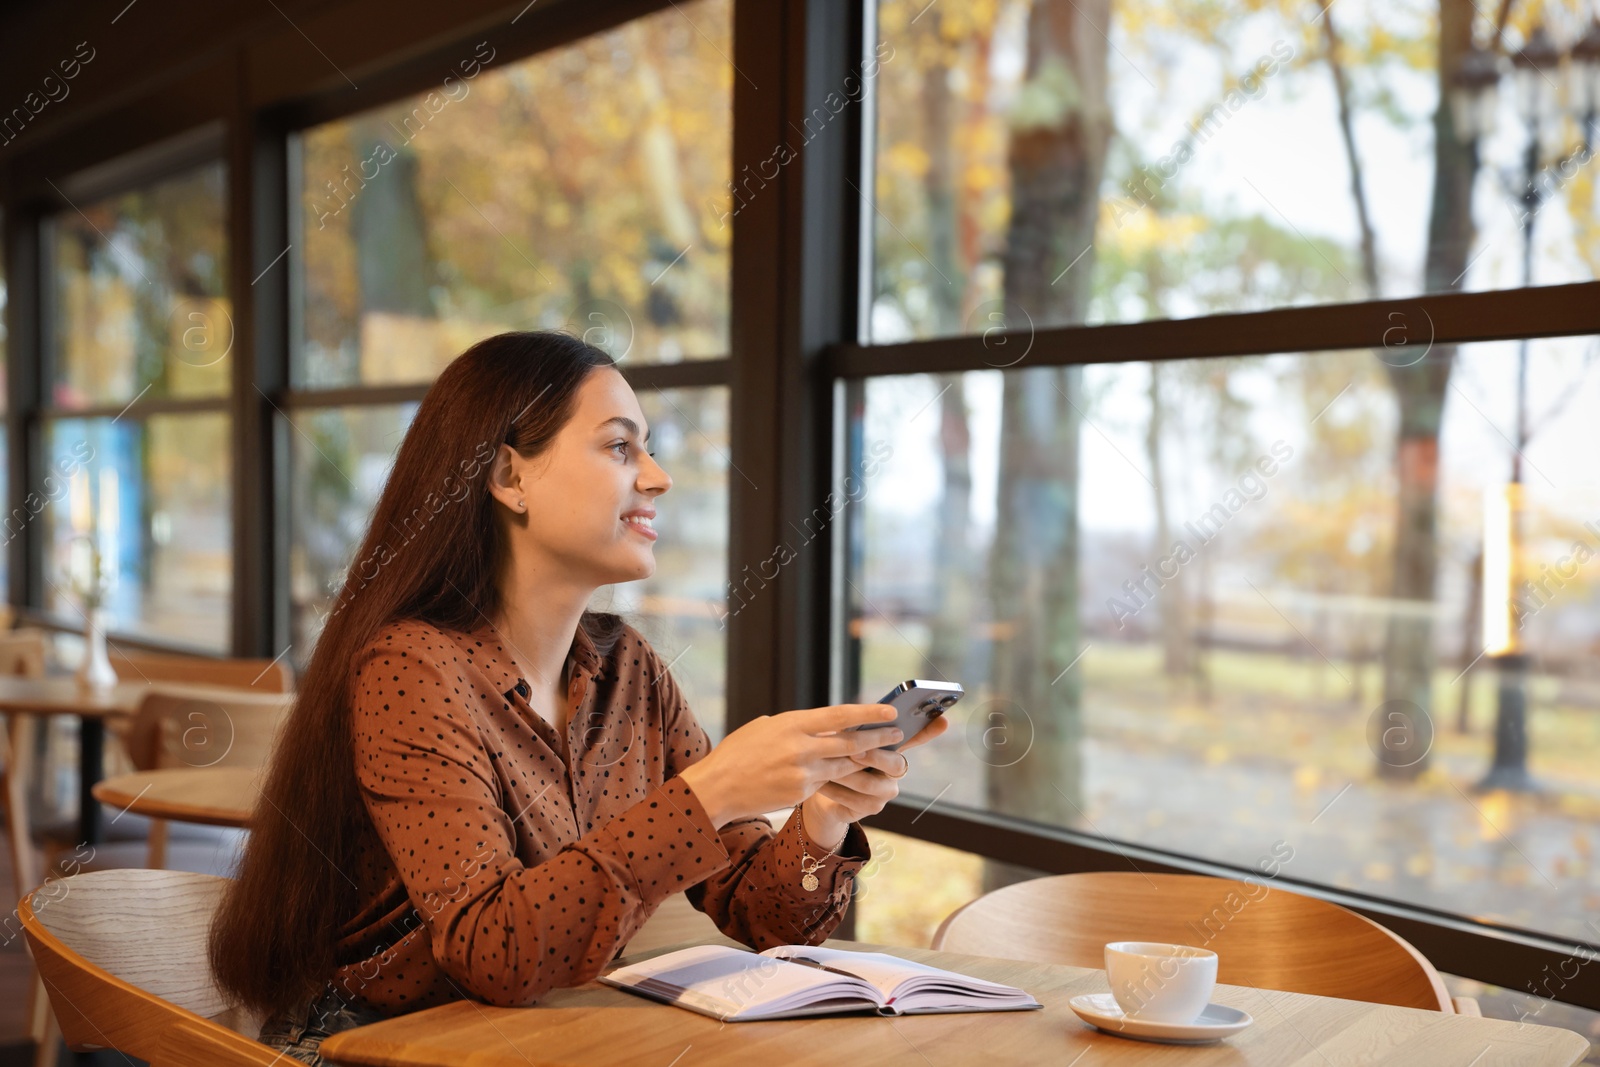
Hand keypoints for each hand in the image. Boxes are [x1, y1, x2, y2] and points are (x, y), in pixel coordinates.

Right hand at [677, 704, 904, 828]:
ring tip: (882, 755)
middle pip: (851, 743)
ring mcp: (802, 773)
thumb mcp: (766, 727)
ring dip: (866, 761)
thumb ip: (795, 726)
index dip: (869, 713)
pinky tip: (848, 775)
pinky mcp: (800, 793)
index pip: (840, 715)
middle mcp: (801, 747)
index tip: (890, 710)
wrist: (718, 787)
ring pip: (844, 765)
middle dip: (878, 739)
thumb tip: (821, 725)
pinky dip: (838, 778)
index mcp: (793, 723)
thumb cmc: (738, 752)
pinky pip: (826, 783)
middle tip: (897, 734)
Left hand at [802, 714, 951, 846]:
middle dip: (875, 756)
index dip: (930, 730)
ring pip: (871, 784)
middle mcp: (895, 769)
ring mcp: (885, 791)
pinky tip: (822, 783)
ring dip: (847, 774)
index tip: (944, 720)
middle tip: (855, 750)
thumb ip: (854, 731)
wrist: (816, 786)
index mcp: (891, 746)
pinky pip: (856, 800)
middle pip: (896, 764)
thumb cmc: (832, 754)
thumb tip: (856, 720)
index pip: (917, 736)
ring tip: (829, 766)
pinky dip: (837, 790)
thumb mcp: (841, 738)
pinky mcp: (871, 808)